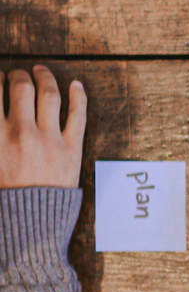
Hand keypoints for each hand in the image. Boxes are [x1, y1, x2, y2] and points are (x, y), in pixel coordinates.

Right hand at [1, 65, 85, 188]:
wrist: (31, 221)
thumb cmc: (4, 194)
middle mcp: (21, 133)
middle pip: (20, 88)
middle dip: (18, 76)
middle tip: (17, 74)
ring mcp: (49, 139)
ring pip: (48, 95)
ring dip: (44, 77)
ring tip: (41, 70)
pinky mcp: (72, 148)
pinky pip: (77, 115)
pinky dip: (78, 95)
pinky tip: (75, 84)